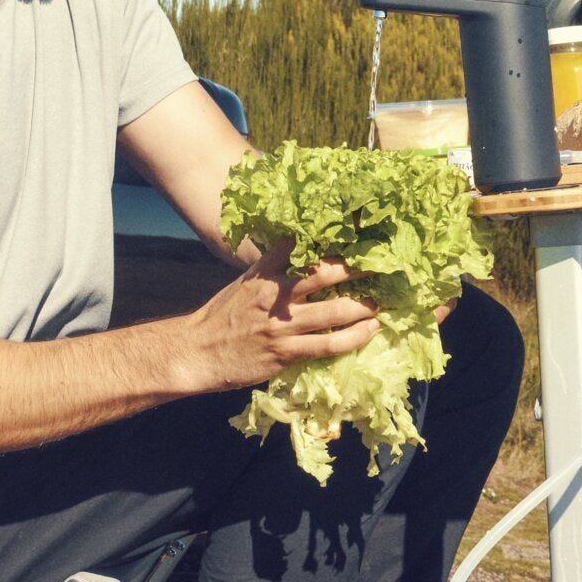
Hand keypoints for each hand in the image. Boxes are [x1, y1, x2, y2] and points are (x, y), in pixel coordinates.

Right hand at [177, 244, 379, 394]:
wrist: (197, 352)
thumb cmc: (223, 316)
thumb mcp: (245, 282)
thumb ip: (273, 267)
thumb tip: (302, 250)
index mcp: (264, 272)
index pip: (301, 245)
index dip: (331, 235)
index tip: (359, 228)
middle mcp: (276, 294)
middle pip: (325, 272)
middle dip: (358, 266)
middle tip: (385, 261)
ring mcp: (282, 324)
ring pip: (334, 310)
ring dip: (364, 305)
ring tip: (382, 301)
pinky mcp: (286, 352)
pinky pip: (328, 344)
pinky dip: (354, 337)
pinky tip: (370, 330)